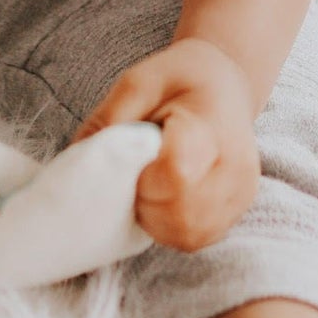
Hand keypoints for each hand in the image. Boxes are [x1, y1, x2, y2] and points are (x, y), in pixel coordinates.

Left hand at [76, 38, 260, 252]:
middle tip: (139, 173)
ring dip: (157, 219)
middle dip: (146, 202)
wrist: (226, 84)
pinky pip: (197, 238)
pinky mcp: (237, 211)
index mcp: (212, 125)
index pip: (177, 173)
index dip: (144, 178)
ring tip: (153, 185)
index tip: (135, 161)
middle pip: (181, 212)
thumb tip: (76, 159)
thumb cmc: (181, 79)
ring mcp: (241, 193)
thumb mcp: (139, 81)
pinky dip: (172, 227)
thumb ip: (110, 118)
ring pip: (188, 233)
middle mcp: (236, 166)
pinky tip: (167, 199)